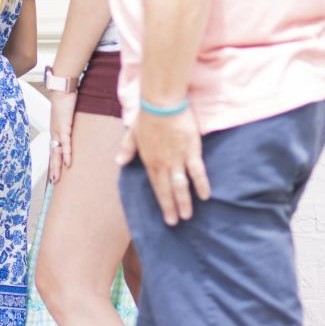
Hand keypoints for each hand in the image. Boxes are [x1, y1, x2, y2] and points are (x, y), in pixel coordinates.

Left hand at [47, 90, 78, 183]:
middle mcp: (55, 133)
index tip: (54, 172)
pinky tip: (68, 164)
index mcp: (55, 131)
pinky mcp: (64, 127)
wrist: (62, 89)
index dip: (54, 162)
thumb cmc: (66, 99)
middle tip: (53, 182)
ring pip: (57, 153)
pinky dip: (67, 154)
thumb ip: (71, 123)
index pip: (54, 150)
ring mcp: (58, 131)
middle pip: (53, 155)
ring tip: (56, 178)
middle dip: (53, 169)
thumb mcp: (68, 115)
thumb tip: (76, 127)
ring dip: (57, 167)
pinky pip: (66, 144)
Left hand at [116, 108, 210, 225]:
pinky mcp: (190, 151)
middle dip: (171, 208)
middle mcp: (162, 163)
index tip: (166, 215)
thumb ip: (127, 149)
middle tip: (175, 222)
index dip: (161, 201)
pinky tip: (205, 196)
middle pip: (167, 190)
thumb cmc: (147, 116)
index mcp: (149, 160)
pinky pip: (197, 171)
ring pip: (180, 185)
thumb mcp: (132, 134)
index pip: (156, 185)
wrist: (161, 103)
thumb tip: (119, 162)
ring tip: (187, 215)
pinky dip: (201, 184)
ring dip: (183, 201)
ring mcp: (177, 159)